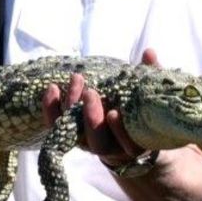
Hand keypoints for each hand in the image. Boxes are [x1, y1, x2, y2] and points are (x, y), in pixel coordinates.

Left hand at [42, 49, 159, 166]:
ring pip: (75, 134)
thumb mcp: (146, 91)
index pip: (128, 146)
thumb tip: (149, 52)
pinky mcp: (71, 132)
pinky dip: (52, 108)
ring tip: (76, 79)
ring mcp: (88, 142)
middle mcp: (110, 148)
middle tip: (90, 92)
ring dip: (72, 107)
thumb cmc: (138, 104)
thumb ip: (150, 75)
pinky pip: (57, 124)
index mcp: (133, 144)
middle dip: (91, 118)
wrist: (119, 117)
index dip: (120, 131)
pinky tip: (52, 88)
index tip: (115, 113)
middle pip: (97, 143)